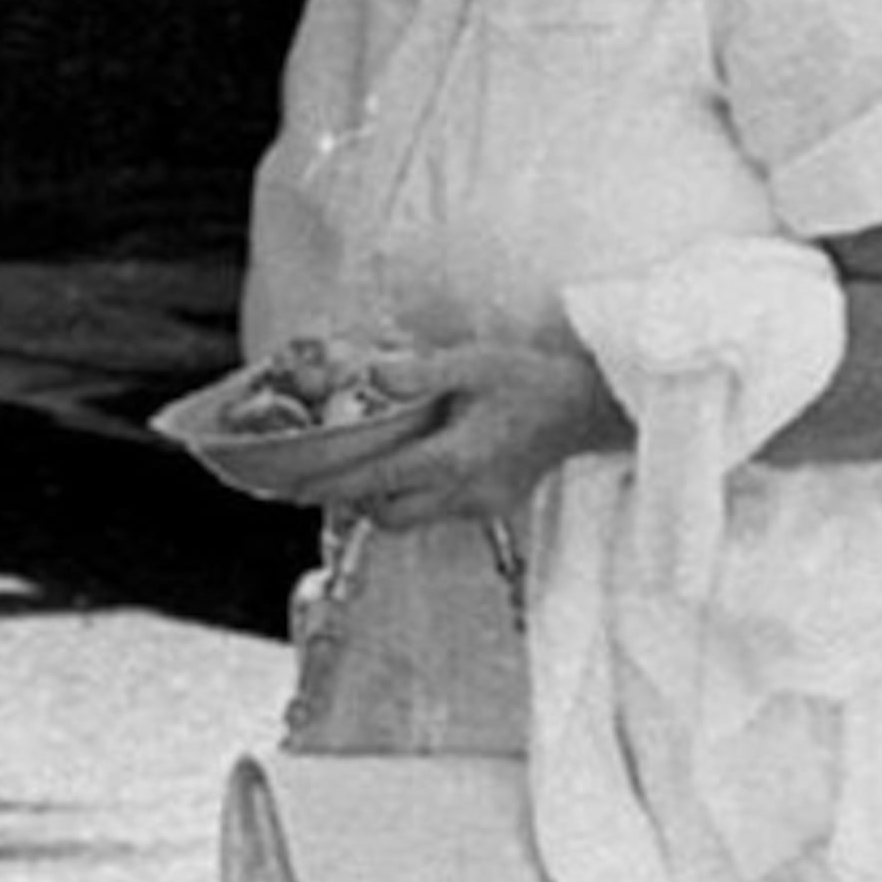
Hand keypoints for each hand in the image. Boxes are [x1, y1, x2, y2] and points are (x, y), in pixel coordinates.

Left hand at [291, 338, 617, 538]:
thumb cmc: (529, 379)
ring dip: (386, 500)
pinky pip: (438, 512)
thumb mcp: (475, 362)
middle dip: (356, 502)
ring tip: (369, 470)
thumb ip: (420, 372)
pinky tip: (417, 465)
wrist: (586, 408)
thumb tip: (370, 374)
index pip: (378, 480)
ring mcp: (479, 506)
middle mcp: (464, 492)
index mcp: (456, 458)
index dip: (333, 486)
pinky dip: (417, 495)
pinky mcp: (490, 509)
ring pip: (412, 519)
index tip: (296, 489)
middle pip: (389, 515)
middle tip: (328, 479)